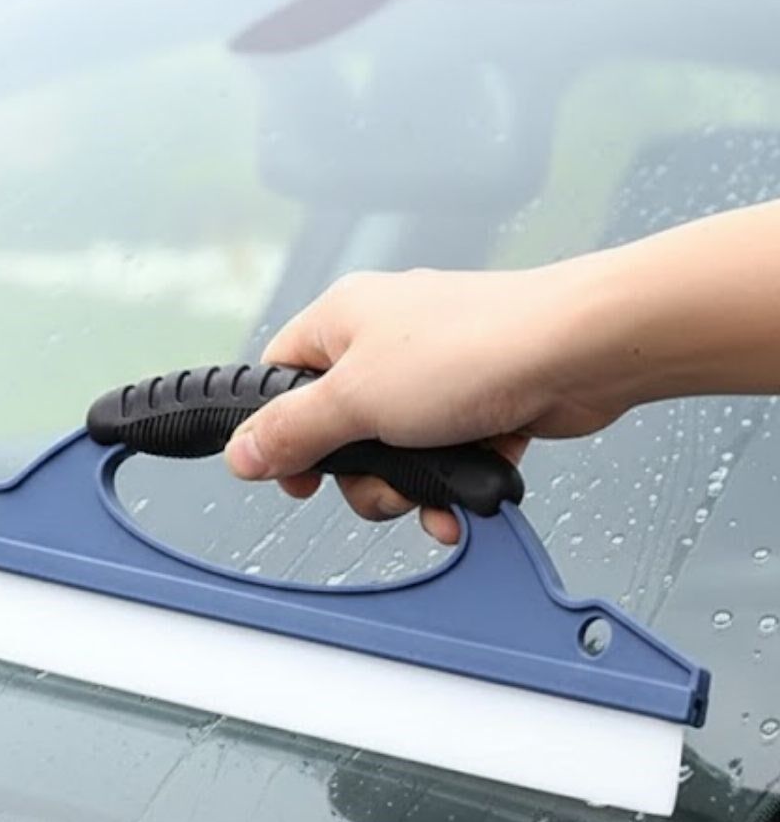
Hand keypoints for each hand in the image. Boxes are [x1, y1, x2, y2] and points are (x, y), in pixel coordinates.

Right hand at [223, 265, 634, 543]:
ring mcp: (434, 373)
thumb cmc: (474, 348)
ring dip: (406, 487)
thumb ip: (292, 432)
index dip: (281, 433)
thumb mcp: (355, 400)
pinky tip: (461, 501)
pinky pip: (443, 456)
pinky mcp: (477, 402)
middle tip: (379, 483)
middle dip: (359, 475)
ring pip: (392, 452)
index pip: (281, 377)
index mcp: (342, 320)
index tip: (297, 475)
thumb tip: (241, 455)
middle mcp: (385, 341)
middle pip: (338, 430)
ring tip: (429, 492)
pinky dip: (449, 483)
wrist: (581, 351)